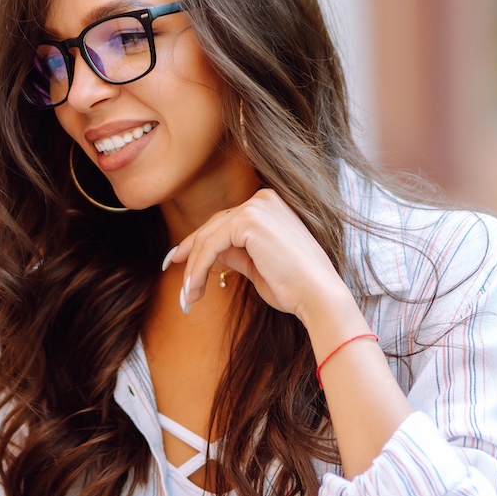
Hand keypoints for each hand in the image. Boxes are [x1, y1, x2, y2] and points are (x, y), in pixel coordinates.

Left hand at [161, 188, 364, 342]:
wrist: (317, 296)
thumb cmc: (294, 287)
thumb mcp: (257, 266)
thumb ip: (235, 254)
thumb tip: (212, 254)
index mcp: (269, 206)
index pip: (225, 222)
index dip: (199, 243)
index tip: (179, 261)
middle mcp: (263, 199)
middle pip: (213, 226)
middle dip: (190, 255)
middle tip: (179, 283)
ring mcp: (256, 207)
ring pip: (208, 237)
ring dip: (193, 269)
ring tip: (188, 296)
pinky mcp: (249, 220)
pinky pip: (211, 245)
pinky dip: (198, 268)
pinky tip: (194, 289)